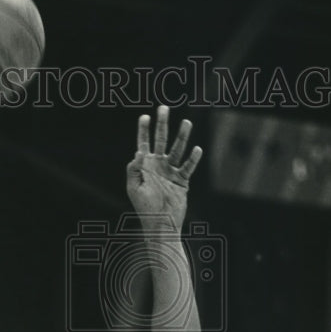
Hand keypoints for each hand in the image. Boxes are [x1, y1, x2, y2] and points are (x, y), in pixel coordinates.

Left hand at [126, 107, 202, 230]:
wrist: (160, 223)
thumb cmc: (144, 207)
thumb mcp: (134, 187)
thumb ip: (134, 169)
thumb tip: (139, 152)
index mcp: (145, 166)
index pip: (143, 143)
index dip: (143, 130)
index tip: (144, 117)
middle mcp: (158, 165)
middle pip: (161, 140)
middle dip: (162, 124)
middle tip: (164, 108)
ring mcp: (171, 171)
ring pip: (177, 149)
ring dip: (182, 136)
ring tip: (187, 122)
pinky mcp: (182, 180)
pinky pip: (188, 167)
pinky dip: (193, 158)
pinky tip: (196, 148)